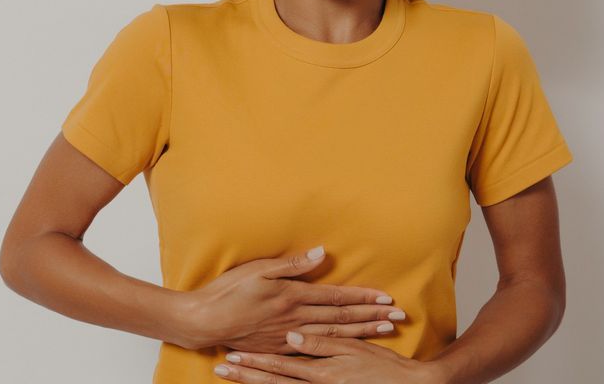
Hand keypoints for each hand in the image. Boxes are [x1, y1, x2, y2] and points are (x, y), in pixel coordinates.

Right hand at [178, 245, 406, 352]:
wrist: (205, 321)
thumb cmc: (228, 292)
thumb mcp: (258, 269)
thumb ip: (292, 264)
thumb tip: (320, 254)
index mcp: (293, 296)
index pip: (337, 297)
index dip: (364, 297)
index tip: (387, 298)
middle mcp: (296, 318)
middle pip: (342, 318)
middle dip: (372, 316)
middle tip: (398, 317)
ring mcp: (290, 336)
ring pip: (334, 336)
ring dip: (362, 332)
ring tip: (385, 331)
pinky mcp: (280, 348)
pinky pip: (316, 349)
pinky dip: (337, 349)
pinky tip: (350, 349)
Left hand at [211, 331, 447, 383]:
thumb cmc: (381, 368)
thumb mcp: (352, 351)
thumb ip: (321, 343)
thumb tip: (293, 336)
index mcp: (321, 372)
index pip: (279, 365)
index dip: (254, 361)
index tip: (230, 355)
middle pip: (273, 381)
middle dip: (245, 375)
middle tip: (220, 367)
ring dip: (254, 382)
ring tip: (230, 374)